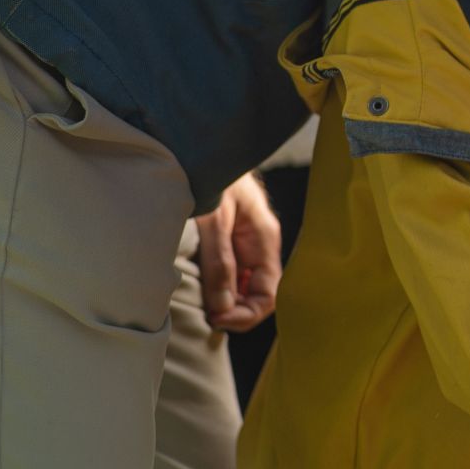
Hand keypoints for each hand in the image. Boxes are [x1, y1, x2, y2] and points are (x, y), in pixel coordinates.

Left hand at [193, 171, 282, 331]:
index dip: (247, 314)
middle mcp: (258, 245)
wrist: (200, 148)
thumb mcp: (213, 220)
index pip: (269, 293)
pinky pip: (231, 275)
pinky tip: (202, 291)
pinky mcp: (228, 241)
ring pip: (243, 287)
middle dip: (236, 311)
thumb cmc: (210, 177)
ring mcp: (244, 244)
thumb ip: (219, 263)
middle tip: (207, 319)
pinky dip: (219, 289)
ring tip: (202, 308)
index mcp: (264, 239)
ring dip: (226, 302)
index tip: (217, 320)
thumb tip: (222, 307)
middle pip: (257, 293)